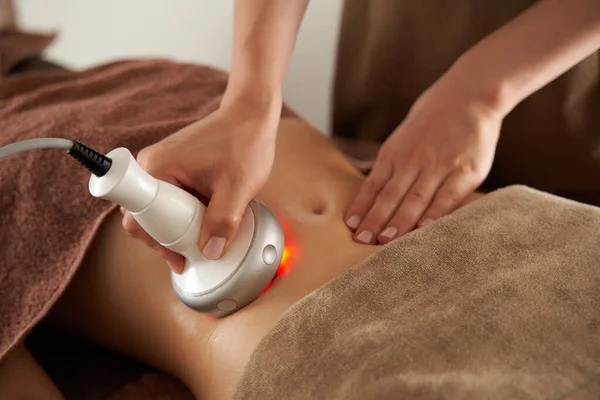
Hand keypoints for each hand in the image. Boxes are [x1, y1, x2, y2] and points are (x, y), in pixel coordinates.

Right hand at [121, 94, 280, 271]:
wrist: (252, 115)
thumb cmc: (244, 142)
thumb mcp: (238, 188)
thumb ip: (224, 222)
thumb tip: (210, 252)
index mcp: (157, 168)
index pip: (138, 218)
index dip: (157, 242)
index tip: (180, 255)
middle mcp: (151, 166)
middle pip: (146, 218)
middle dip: (169, 239)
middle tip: (195, 251)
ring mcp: (162, 166)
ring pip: (160, 211)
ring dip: (180, 227)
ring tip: (205, 234)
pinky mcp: (174, 169)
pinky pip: (171, 200)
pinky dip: (186, 214)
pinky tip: (207, 218)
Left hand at [344, 74, 501, 244]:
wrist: (469, 94)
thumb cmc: (433, 119)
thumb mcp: (404, 137)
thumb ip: (392, 163)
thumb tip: (375, 192)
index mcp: (394, 153)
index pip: (373, 185)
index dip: (362, 207)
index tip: (350, 227)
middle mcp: (413, 160)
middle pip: (390, 196)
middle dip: (375, 220)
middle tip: (362, 241)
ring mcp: (439, 165)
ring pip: (415, 198)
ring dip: (400, 222)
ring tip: (386, 241)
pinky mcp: (466, 171)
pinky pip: (449, 196)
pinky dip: (436, 212)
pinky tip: (425, 227)